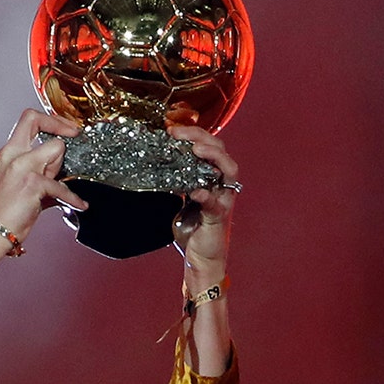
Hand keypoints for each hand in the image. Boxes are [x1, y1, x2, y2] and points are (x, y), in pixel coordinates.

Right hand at [0, 109, 88, 245]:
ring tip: (55, 187)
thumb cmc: (3, 212)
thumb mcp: (16, 181)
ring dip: (60, 168)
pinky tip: (78, 204)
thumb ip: (35, 168)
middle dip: (60, 131)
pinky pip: (62, 185)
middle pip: (38, 122)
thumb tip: (58, 167)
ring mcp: (22, 167)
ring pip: (56, 149)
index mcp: (8, 153)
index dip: (51, 119)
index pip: (29, 118)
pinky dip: (73, 198)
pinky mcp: (33, 184)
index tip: (66, 129)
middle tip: (71, 142)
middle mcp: (13, 155)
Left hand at [168, 125, 238, 280]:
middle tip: (179, 133)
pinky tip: (196, 191)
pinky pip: (216, 204)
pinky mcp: (219, 217)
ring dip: (214, 157)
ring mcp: (223, 199)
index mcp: (211, 175)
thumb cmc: (191, 225)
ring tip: (197, 150)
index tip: (171, 128)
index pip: (209, 145)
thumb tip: (154, 161)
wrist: (200, 255)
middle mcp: (221, 183)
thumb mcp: (179, 196)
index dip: (193, 134)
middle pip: (220, 151)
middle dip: (201, 137)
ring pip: (229, 170)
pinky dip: (207, 196)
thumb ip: (174, 179)